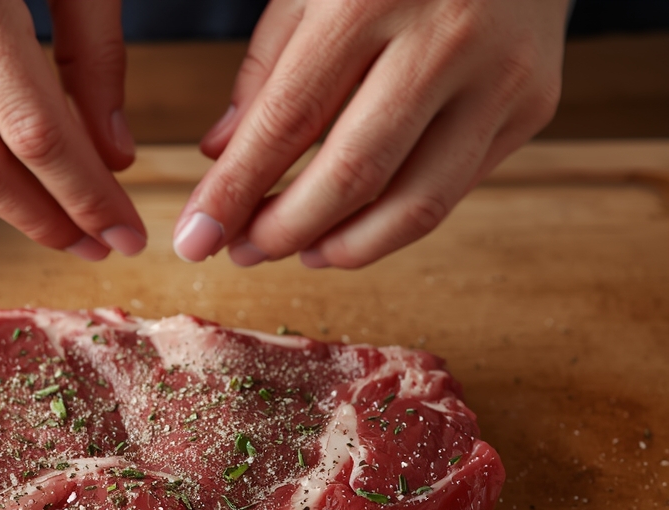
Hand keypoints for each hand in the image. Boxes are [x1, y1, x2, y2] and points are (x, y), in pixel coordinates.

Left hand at [173, 0, 570, 267]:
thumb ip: (266, 68)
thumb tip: (221, 158)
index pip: (286, 120)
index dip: (235, 192)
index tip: (195, 238)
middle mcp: (445, 37)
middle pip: (352, 175)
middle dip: (283, 232)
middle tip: (242, 253)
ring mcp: (501, 76)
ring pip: (414, 204)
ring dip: (343, 247)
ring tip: (297, 253)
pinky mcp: (533, 105)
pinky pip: (453, 190)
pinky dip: (393, 225)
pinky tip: (351, 229)